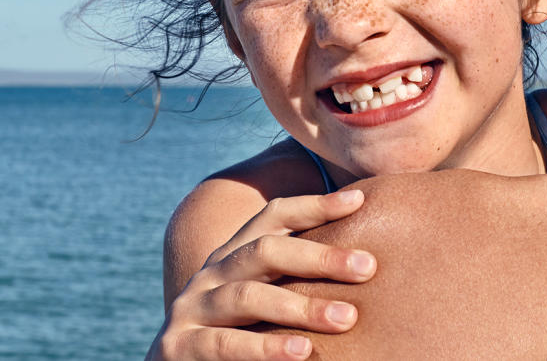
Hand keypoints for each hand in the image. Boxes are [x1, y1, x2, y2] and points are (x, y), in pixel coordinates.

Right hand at [149, 189, 376, 360]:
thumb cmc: (235, 338)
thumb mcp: (260, 303)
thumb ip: (293, 281)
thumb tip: (365, 263)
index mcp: (232, 257)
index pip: (272, 218)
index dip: (313, 206)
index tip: (359, 201)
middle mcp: (210, 275)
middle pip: (264, 251)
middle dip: (318, 257)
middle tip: (367, 267)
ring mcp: (191, 310)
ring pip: (247, 297)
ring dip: (299, 308)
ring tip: (346, 318)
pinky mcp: (179, 347)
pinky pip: (225, 345)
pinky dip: (265, 349)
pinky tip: (302, 352)